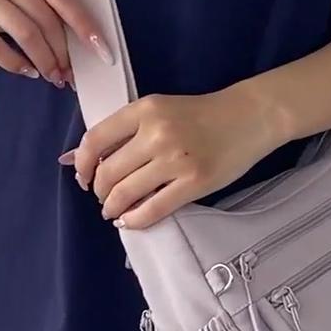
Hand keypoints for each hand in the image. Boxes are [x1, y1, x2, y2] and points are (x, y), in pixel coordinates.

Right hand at [0, 0, 113, 85]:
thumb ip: (41, 5)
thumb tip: (80, 45)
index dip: (84, 26)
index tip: (103, 53)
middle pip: (44, 18)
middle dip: (62, 53)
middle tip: (69, 75)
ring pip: (24, 32)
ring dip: (43, 61)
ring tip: (52, 77)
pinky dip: (15, 63)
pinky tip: (26, 72)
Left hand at [61, 85, 291, 228]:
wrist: (248, 117)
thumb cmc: (202, 115)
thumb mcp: (160, 109)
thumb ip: (127, 130)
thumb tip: (85, 158)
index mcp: (144, 110)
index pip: (95, 140)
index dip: (82, 165)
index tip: (83, 178)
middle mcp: (156, 133)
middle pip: (109, 172)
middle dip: (100, 192)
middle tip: (104, 199)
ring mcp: (176, 159)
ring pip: (127, 193)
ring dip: (114, 208)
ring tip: (115, 212)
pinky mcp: (194, 182)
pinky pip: (154, 208)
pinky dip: (136, 220)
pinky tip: (131, 221)